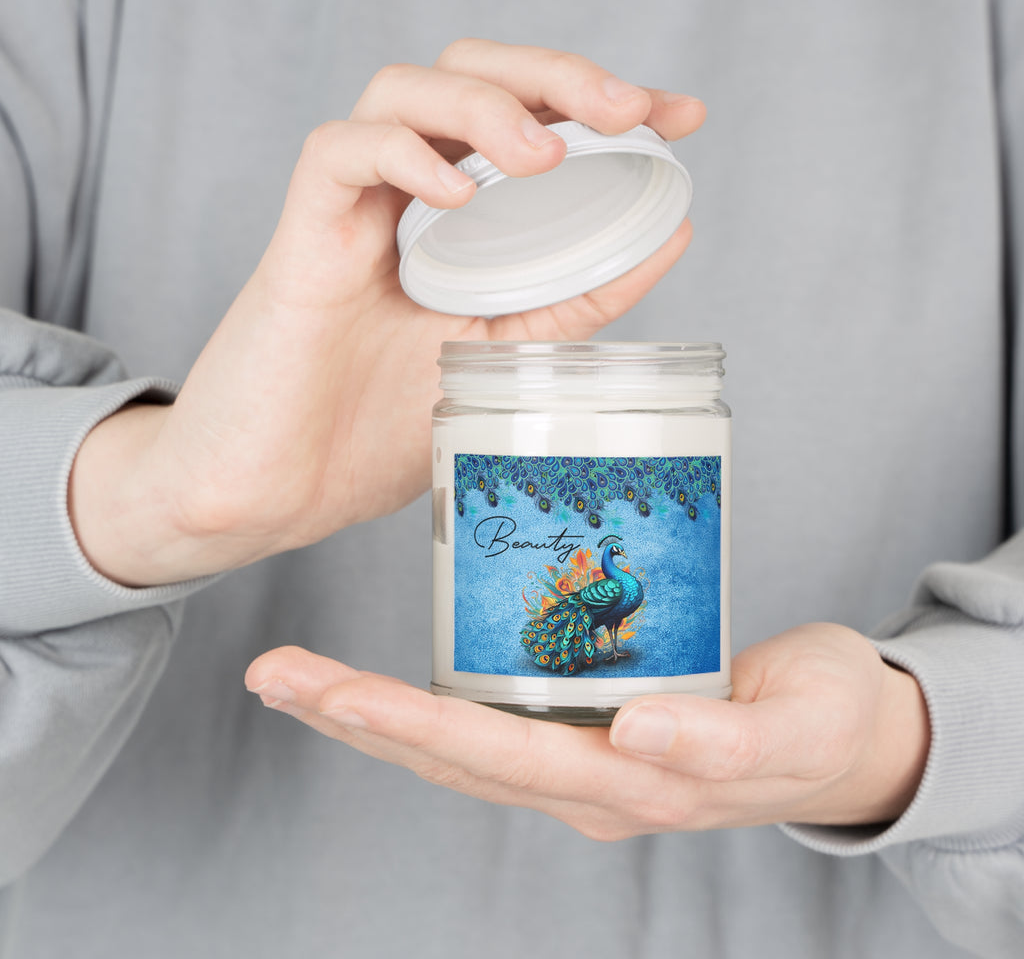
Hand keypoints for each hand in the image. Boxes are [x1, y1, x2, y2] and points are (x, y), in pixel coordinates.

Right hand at [69, 39, 704, 585]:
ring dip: (484, 104)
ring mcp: (353, 214)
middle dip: (556, 74)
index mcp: (458, 224)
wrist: (280, 493)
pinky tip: (453, 192)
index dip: (603, 99)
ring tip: (543, 156)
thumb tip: (668, 240)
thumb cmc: (372, 431)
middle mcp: (406, 201)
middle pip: (472, 74)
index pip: (529, 120)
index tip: (680, 114)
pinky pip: (339, 154)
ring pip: (405, 91)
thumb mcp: (504, 359)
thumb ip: (573, 299)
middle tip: (626, 109)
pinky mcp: (302, 239)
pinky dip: (401, 154)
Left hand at [244, 623, 929, 837]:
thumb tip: (640, 734)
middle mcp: (585, 783)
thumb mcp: (797, 730)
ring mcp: (580, 763)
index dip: (412, 725)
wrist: (845, 740)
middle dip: (355, 717)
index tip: (335, 692)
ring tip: (293, 679)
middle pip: (449, 757)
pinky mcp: (586, 730)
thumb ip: (725, 743)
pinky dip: (419, 707)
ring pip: (454, 748)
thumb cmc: (823, 724)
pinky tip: (371, 686)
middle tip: (273, 674)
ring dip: (368, 717)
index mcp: (628, 787)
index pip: (495, 758)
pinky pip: (486, 725)